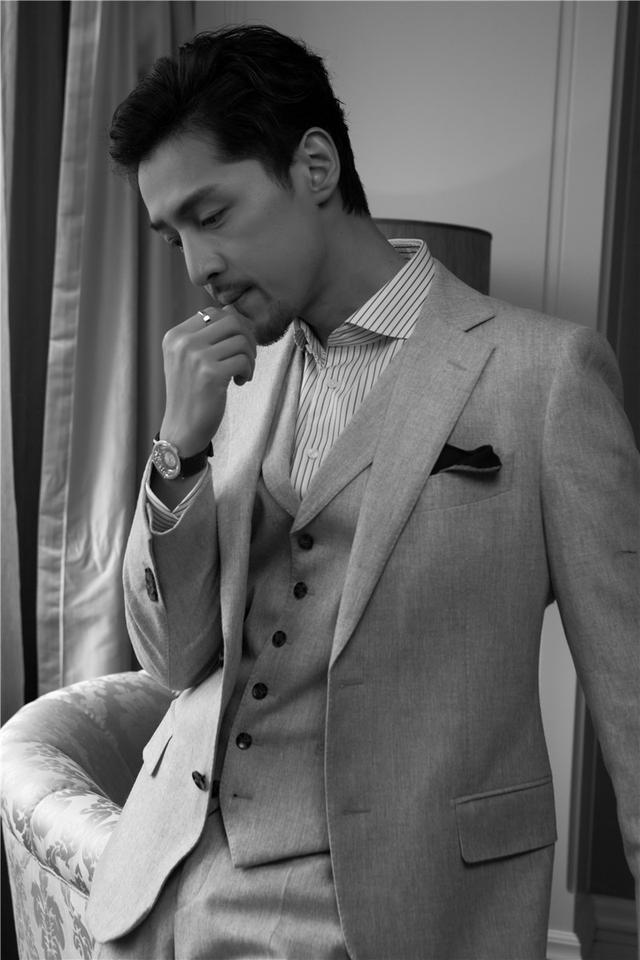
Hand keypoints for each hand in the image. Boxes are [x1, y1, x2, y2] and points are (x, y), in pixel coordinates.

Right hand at [159, 305, 256, 455]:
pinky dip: (248, 371)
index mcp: (175, 336)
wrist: (182, 428)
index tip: (236, 346)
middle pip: (231, 322)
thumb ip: (207, 334)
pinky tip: (239, 382)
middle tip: (246, 358)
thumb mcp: (189, 359)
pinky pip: (244, 360)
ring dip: (250, 358)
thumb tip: (232, 309)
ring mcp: (196, 358)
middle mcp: (183, 343)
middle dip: (247, 338)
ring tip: (242, 372)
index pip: (213, 312)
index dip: (233, 325)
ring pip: (241, 341)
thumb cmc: (191, 392)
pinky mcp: (211, 375)